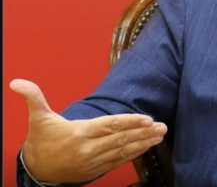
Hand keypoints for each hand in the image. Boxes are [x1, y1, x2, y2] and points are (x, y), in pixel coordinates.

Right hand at [10, 79, 167, 183]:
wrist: (36, 170)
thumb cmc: (42, 140)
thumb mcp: (39, 117)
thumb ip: (34, 97)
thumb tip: (17, 82)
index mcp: (79, 133)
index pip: (109, 126)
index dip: (129, 122)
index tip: (147, 119)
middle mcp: (88, 149)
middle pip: (120, 139)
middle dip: (143, 132)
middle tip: (162, 126)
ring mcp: (94, 161)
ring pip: (123, 151)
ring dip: (143, 143)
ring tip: (159, 135)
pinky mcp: (97, 170)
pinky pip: (119, 161)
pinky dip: (134, 154)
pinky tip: (146, 147)